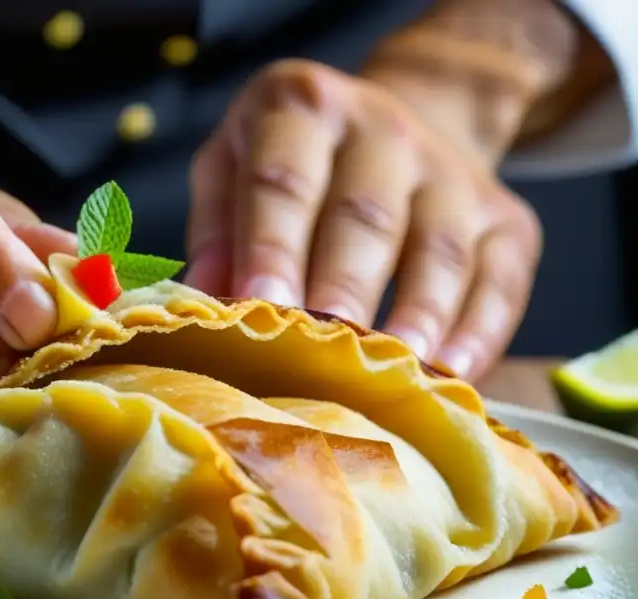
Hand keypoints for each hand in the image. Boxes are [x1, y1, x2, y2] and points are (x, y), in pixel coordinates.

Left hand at [185, 60, 540, 380]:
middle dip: (342, 290)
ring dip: (416, 317)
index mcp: (304, 110)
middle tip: (322, 357)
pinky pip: (499, 280)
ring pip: (437, 250)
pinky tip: (451, 374)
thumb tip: (207, 300)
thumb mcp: (233, 167)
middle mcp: (384, 131)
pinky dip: (478, 332)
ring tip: (392, 373)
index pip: (285, 180)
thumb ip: (216, 228)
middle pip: (365, 217)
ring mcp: (452, 175)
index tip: (261, 306)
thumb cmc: (293, 166)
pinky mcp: (506, 220)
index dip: (273, 246)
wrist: (395, 129)